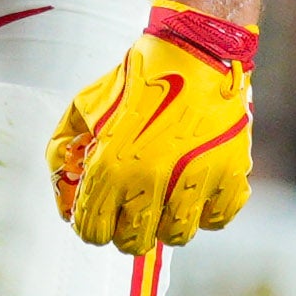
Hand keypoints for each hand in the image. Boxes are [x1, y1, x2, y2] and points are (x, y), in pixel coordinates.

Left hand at [50, 3, 254, 254]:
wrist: (193, 52)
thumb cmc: (134, 80)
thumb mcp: (83, 110)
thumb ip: (64, 155)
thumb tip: (65, 203)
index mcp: (109, 167)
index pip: (93, 231)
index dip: (90, 226)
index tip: (98, 214)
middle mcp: (150, 180)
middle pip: (133, 243)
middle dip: (126, 230)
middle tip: (129, 209)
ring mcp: (194, 181)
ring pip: (176, 236)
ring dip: (165, 222)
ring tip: (163, 196)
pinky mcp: (230, 175)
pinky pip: (217, 219)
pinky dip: (206, 211)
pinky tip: (195, 189)